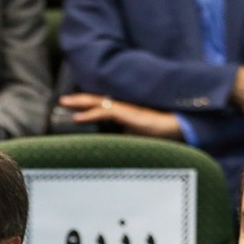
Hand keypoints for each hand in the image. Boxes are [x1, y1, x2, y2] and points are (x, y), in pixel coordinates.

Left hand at [58, 93, 183, 139]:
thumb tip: (111, 143)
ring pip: (99, 103)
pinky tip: (78, 117)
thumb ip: (123, 135)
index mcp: (125, 110)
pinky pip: (106, 112)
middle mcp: (124, 106)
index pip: (101, 105)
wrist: (180, 127)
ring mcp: (126, 108)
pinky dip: (91, 114)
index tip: (70, 107)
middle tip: (62, 100)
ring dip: (80, 103)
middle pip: (97, 101)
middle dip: (78, 100)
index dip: (86, 105)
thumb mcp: (136, 135)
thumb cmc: (162, 132)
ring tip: (65, 103)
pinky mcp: (130, 113)